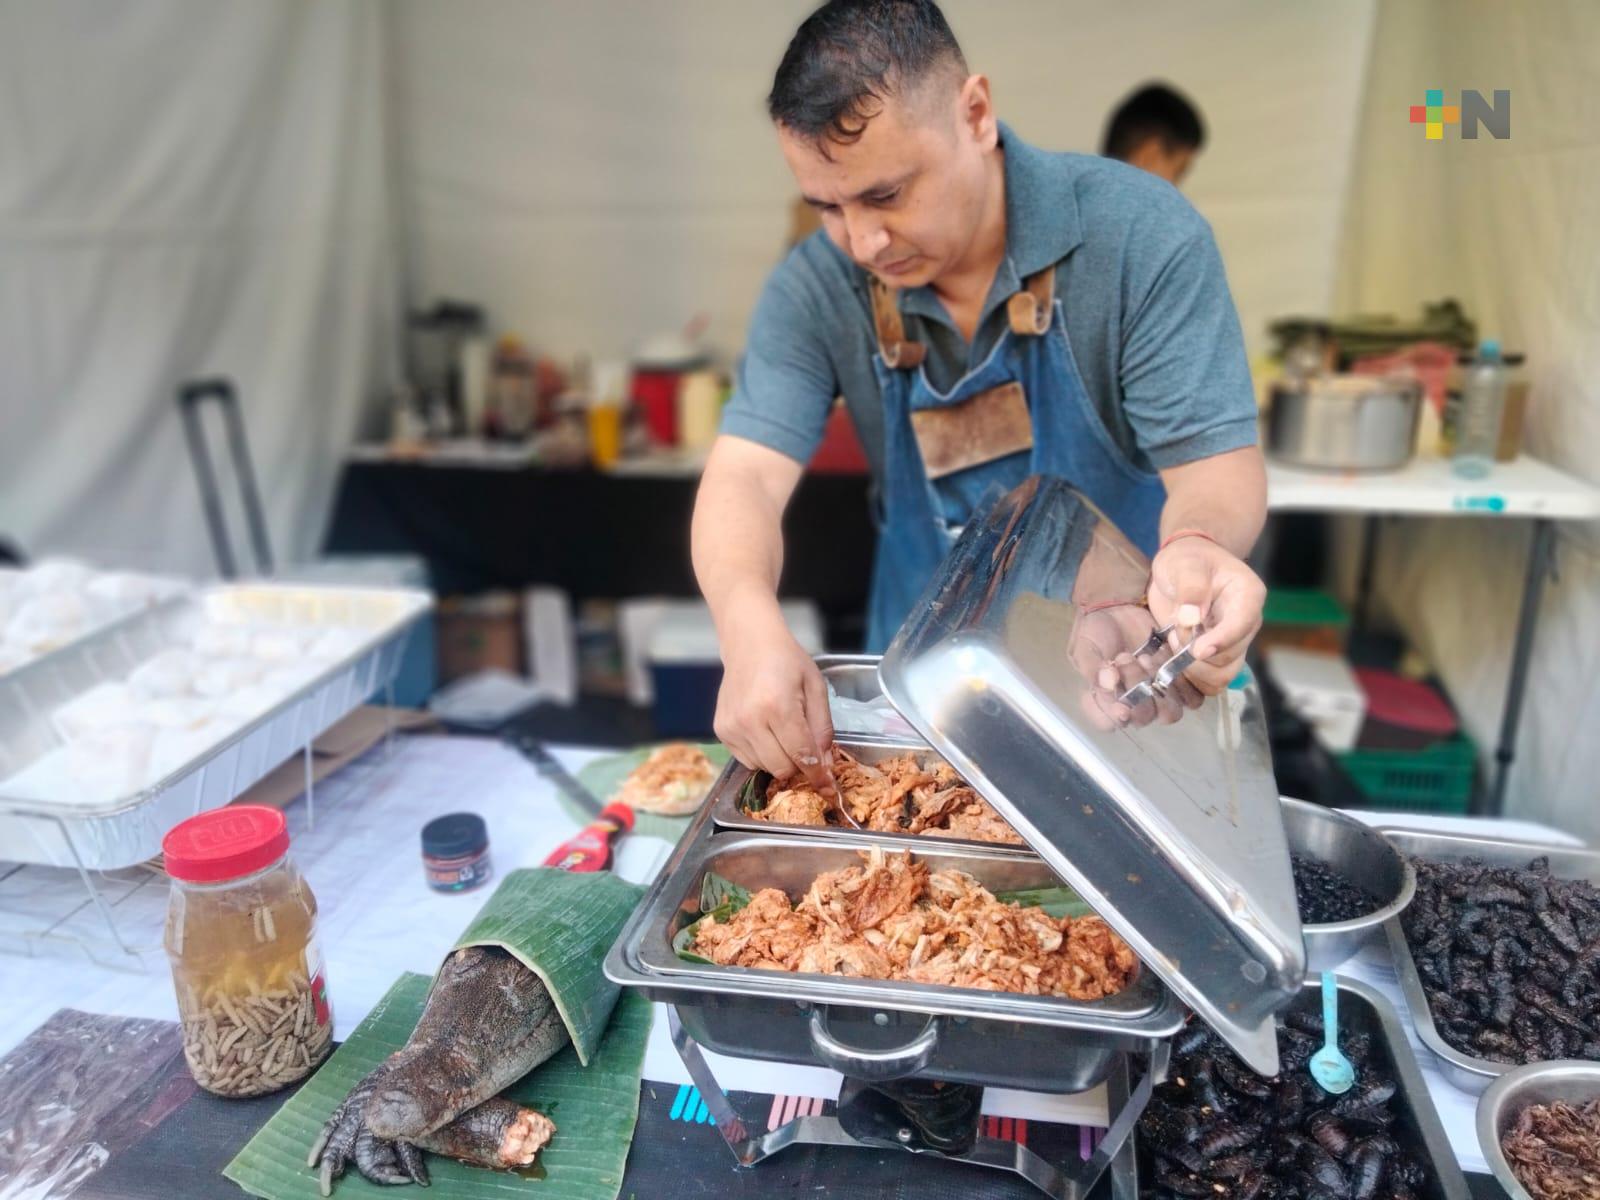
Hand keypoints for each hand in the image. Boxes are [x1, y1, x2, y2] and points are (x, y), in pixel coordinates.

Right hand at [712, 606, 836, 797]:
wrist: (749, 643)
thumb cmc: (787, 661)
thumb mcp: (815, 687)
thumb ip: (822, 728)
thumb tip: (824, 764)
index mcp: (777, 706)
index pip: (802, 755)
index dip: (818, 775)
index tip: (829, 789)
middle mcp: (750, 720)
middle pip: (782, 768)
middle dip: (799, 766)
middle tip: (806, 749)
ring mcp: (732, 727)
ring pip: (763, 768)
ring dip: (779, 759)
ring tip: (782, 732)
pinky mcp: (721, 731)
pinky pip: (747, 760)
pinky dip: (761, 754)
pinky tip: (765, 731)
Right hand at [1067, 603, 1202, 729]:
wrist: (1119, 610)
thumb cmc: (1096, 632)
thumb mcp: (1084, 648)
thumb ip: (1093, 668)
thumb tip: (1108, 682)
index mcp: (1106, 702)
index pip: (1109, 723)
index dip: (1114, 716)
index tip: (1119, 704)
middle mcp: (1133, 705)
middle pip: (1143, 717)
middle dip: (1135, 686)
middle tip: (1125, 657)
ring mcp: (1159, 696)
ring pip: (1169, 713)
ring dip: (1160, 687)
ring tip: (1146, 657)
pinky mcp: (1181, 684)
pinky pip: (1192, 699)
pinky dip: (1184, 683)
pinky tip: (1169, 661)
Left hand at [1148, 534, 1265, 694]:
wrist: (1183, 567)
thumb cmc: (1187, 560)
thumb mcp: (1184, 564)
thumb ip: (1189, 587)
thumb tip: (1191, 618)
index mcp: (1247, 595)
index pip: (1242, 625)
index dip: (1221, 641)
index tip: (1196, 650)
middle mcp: (1246, 623)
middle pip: (1230, 656)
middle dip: (1196, 654)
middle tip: (1174, 633)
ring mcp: (1233, 642)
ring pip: (1221, 675)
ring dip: (1193, 669)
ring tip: (1175, 642)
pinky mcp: (1217, 654)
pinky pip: (1209, 679)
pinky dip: (1190, 677)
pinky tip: (1175, 657)